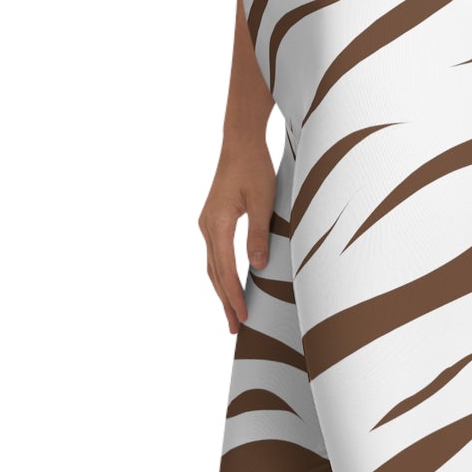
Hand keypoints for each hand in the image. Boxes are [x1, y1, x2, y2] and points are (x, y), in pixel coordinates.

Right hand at [198, 135, 274, 332]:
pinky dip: (221, 274)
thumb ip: (260, 235)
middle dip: (225, 302)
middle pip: (214, 273)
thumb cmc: (254, 168)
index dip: (234, 296)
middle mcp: (207, 226)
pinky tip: (228, 285)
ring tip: (231, 315)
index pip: (225, 269)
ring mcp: (207, 223)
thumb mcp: (263, 202)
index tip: (242, 317)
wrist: (240, 142)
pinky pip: (215, 255)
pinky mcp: (212, 220)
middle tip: (235, 329)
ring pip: (212, 266)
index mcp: (218, 223)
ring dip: (221, 291)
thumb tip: (257, 267)